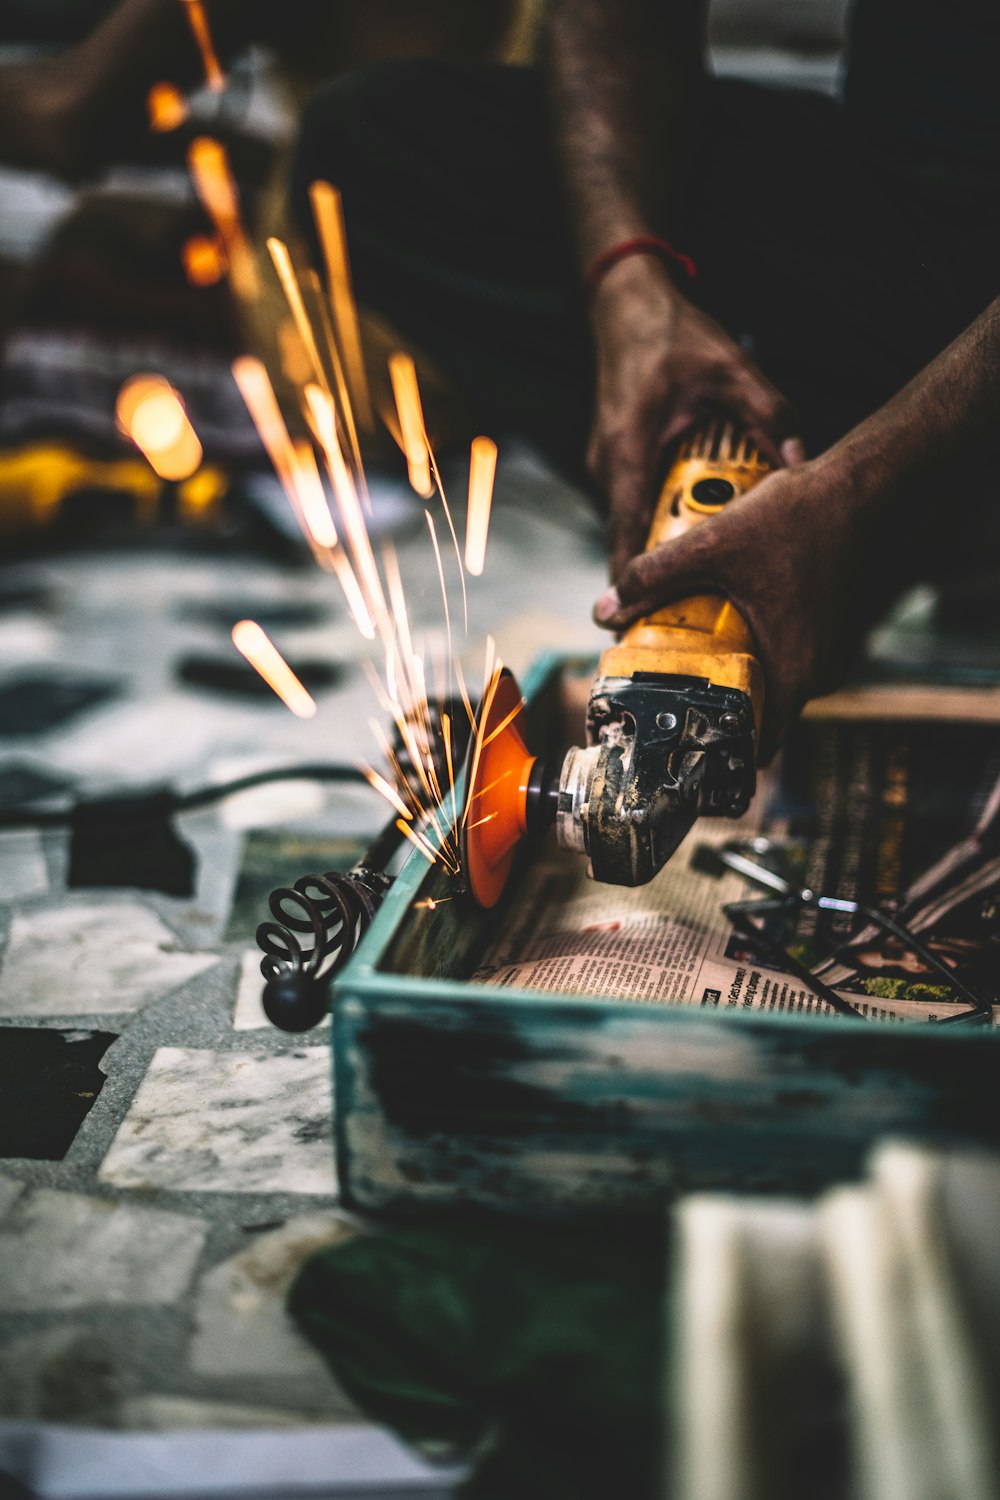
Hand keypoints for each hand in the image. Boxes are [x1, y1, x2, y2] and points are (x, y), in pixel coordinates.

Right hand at [589, 253, 804, 580]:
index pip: (627, 531)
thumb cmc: (673, 334)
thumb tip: (800, 463)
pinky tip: (691, 524)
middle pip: (629, 535)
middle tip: (689, 611)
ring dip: (658, 546)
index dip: (633, 581)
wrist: (627, 303)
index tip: (638, 619)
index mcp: (630, 449)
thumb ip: (769, 415)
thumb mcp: (731, 370)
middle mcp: (609, 463)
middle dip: (656, 575)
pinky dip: (656, 517)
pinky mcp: (612, 455)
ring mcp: (605, 460)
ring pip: (631, 519)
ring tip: (697, 579)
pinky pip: (633, 499)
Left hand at [593, 455, 875, 757]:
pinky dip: (760, 647)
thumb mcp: (713, 545)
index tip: (681, 746)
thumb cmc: (801, 517)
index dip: (716, 749)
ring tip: (692, 659)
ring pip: (773, 680)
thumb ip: (654, 577)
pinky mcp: (834, 627)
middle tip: (670, 697)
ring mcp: (831, 650)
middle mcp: (820, 672)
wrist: (864, 484)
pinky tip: (731, 623)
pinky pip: (790, 654)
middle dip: (715, 705)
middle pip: (758, 710)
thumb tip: (603, 610)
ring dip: (737, 673)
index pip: (757, 744)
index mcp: (795, 672)